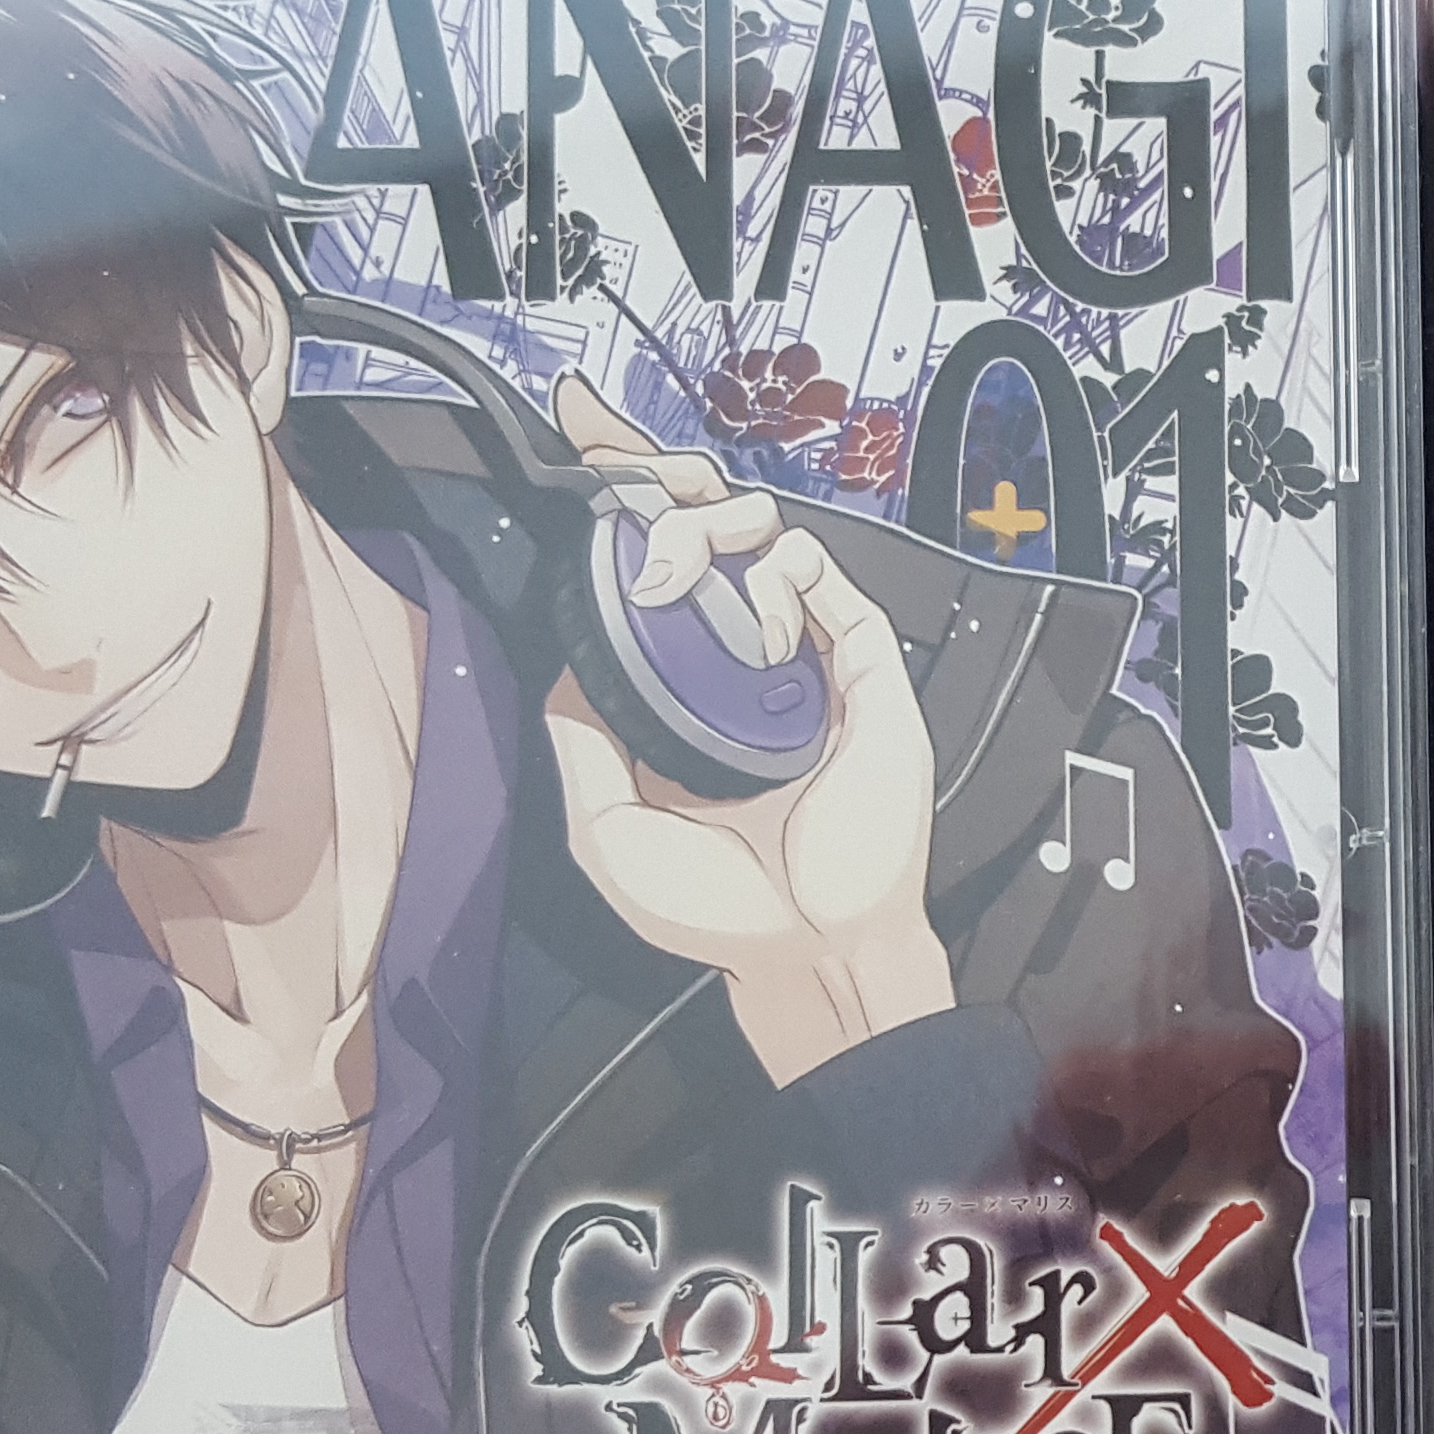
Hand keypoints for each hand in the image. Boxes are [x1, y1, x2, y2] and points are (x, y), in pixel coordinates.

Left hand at [541, 375, 956, 1084]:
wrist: (807, 949)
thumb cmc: (714, 910)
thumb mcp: (606, 832)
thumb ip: (577, 745)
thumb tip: (567, 655)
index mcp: (681, 705)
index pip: (657, 592)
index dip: (631, 534)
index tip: (594, 484)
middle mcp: (743, 675)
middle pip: (712, 548)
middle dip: (672, 513)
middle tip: (644, 541)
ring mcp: (807, 670)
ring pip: (771, 545)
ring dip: (726, 531)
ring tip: (697, 566)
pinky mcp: (866, 674)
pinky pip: (831, 584)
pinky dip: (790, 577)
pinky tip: (766, 626)